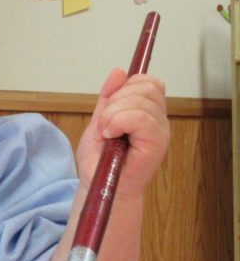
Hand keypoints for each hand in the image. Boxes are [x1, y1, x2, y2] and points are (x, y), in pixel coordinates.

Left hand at [75, 68, 168, 200]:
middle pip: (146, 86)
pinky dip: (120, 121)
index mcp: (148, 113)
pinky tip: (110, 134)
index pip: (147, 81)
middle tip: (104, 124)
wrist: (99, 189)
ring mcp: (160, 132)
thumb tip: (119, 71)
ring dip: (114, 113)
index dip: (124, 87)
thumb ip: (109, 98)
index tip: (107, 108)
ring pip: (142, 99)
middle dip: (117, 100)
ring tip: (106, 132)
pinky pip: (142, 118)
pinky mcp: (157, 144)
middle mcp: (158, 120)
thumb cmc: (100, 162)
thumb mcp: (99, 121)